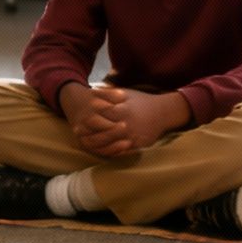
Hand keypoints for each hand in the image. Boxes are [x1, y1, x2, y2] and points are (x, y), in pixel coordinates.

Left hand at [60, 85, 181, 157]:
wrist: (163, 112)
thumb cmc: (141, 101)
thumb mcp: (126, 93)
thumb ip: (108, 93)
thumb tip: (91, 91)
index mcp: (122, 110)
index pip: (101, 116)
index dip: (88, 120)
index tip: (79, 120)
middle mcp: (126, 125)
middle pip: (103, 132)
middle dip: (89, 134)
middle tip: (78, 133)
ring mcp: (131, 136)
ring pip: (110, 145)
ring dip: (96, 144)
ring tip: (86, 142)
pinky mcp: (136, 145)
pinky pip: (120, 151)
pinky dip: (109, 151)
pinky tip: (100, 149)